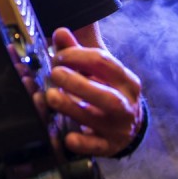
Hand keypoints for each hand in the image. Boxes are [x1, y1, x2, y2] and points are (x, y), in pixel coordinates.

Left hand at [45, 28, 143, 157]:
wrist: (127, 124)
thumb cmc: (106, 88)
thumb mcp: (96, 69)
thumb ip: (76, 50)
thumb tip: (60, 32)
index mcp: (125, 80)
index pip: (104, 62)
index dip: (78, 55)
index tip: (57, 56)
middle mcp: (126, 104)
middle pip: (105, 95)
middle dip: (78, 83)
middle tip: (55, 73)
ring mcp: (118, 128)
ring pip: (98, 120)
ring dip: (72, 108)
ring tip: (50, 97)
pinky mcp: (108, 146)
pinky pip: (96, 147)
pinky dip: (82, 143)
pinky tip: (68, 138)